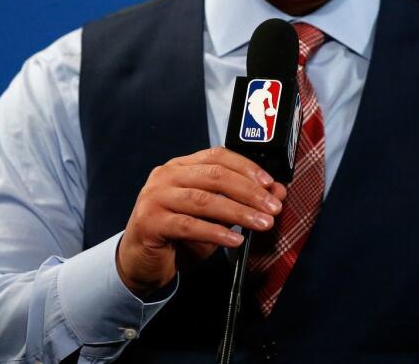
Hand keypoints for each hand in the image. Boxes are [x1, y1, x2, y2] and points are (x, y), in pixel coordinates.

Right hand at [115, 147, 286, 296]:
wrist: (142, 262)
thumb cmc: (179, 235)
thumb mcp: (215, 216)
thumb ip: (240, 201)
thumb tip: (276, 193)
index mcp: (180, 167)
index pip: (217, 156)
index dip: (247, 167)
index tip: (270, 183)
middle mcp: (166, 176)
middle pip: (214, 176)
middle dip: (249, 191)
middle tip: (273, 207)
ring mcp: (155, 198)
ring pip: (204, 200)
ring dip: (238, 212)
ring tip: (262, 223)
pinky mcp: (150, 222)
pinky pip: (189, 225)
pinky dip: (216, 233)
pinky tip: (235, 239)